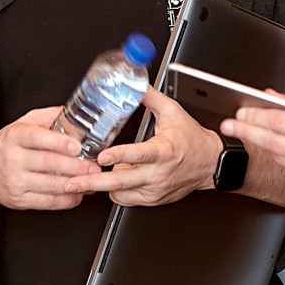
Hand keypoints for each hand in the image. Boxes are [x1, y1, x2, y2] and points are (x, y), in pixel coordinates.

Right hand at [0, 105, 101, 210]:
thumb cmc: (7, 146)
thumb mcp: (22, 124)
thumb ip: (47, 117)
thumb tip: (72, 112)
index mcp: (15, 137)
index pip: (37, 138)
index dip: (59, 142)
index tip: (77, 146)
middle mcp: (12, 159)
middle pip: (49, 163)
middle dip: (76, 166)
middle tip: (94, 166)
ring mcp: (14, 181)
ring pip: (50, 184)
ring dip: (75, 184)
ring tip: (90, 180)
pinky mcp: (18, 200)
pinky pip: (47, 202)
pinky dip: (66, 200)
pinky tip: (77, 194)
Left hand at [88, 89, 224, 205]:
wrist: (210, 163)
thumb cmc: (192, 139)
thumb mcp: (173, 112)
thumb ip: (150, 97)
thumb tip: (133, 84)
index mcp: (164, 151)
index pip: (139, 155)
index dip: (119, 156)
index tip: (103, 157)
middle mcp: (159, 173)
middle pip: (122, 181)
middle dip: (94, 183)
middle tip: (73, 182)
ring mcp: (156, 189)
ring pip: (121, 192)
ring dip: (106, 183)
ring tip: (98, 173)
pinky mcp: (154, 199)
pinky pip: (127, 199)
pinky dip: (118, 190)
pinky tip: (117, 179)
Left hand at [222, 98, 284, 196]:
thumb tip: (271, 96)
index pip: (277, 122)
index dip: (255, 116)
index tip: (241, 112)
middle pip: (270, 141)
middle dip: (246, 131)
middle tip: (229, 125)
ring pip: (276, 156)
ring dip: (261, 143)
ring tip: (249, 132)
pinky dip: (278, 156)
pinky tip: (275, 147)